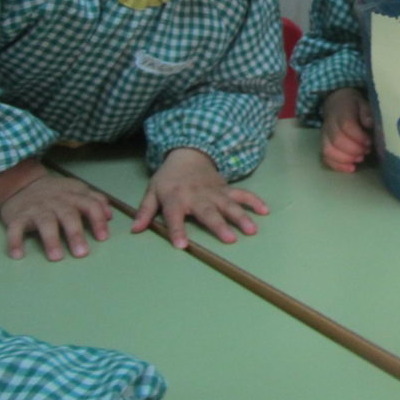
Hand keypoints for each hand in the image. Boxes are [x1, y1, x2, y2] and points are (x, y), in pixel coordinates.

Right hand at [0, 174, 111, 260]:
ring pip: (45, 222)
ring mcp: (36, 209)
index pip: (90, 205)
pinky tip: (18, 255)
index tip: (103, 238)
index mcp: (74, 195)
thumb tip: (110, 216)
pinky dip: (15, 241)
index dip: (97, 220)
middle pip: (68, 215)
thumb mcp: (78, 190)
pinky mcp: (17, 217)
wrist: (22, 184)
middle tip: (82, 253)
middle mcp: (56, 201)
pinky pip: (15, 229)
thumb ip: (95, 200)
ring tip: (57, 257)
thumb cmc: (56, 193)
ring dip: (51, 240)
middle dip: (76, 234)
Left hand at [132, 148, 268, 248]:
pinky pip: (242, 194)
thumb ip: (145, 211)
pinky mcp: (226, 188)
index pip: (174, 216)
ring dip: (241, 217)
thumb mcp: (152, 191)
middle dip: (219, 225)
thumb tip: (135, 230)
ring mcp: (214, 192)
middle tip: (231, 239)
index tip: (182, 246)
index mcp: (175, 198)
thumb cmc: (169, 178)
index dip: (177, 230)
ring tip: (252, 230)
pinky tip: (265, 211)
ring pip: (229, 205)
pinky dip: (254, 201)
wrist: (188, 154)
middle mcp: (196, 196)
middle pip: (208, 212)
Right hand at [321, 87, 373, 172]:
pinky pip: (325, 157)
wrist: (336, 102)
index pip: (346, 125)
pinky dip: (338, 166)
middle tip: (367, 150)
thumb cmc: (354, 105)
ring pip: (328, 150)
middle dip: (354, 149)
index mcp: (341, 111)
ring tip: (360, 158)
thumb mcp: (363, 103)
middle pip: (337, 140)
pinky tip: (351, 168)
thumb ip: (366, 112)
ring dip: (346, 159)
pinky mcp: (323, 144)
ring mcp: (324, 135)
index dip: (358, 137)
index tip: (370, 142)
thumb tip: (369, 123)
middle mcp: (330, 124)